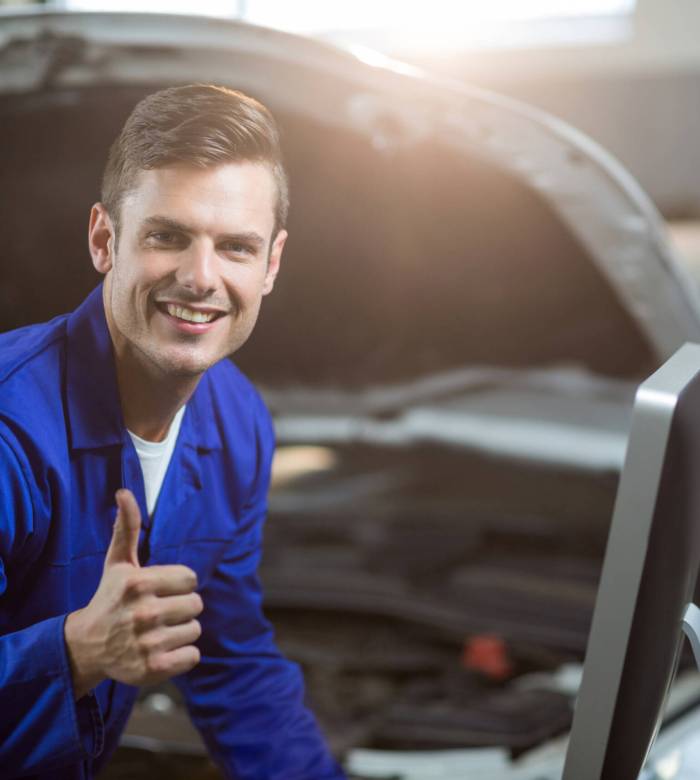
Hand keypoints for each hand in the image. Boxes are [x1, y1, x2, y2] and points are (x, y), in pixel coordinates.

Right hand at [64, 489, 202, 698]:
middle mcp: (144, 612)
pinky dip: (182, 655)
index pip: (191, 579)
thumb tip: (124, 492)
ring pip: (195, 630)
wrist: (86, 647)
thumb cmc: (110, 598)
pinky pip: (193, 656)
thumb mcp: (118, 563)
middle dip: (181, 608)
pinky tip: (160, 650)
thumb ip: (127, 527)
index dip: (178, 584)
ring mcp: (148, 643)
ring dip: (180, 631)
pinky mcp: (153, 668)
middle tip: (157, 613)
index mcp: (140, 583)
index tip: (159, 590)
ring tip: (155, 632)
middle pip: (196, 605)